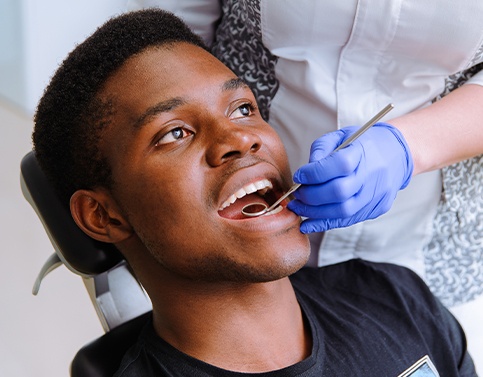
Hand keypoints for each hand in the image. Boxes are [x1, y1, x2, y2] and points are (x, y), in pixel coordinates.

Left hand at [287, 122, 413, 232]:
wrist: (397, 154)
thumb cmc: (363, 143)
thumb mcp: (341, 136)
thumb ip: (321, 149)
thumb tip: (305, 173)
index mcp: (364, 151)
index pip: (339, 165)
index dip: (314, 173)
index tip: (299, 176)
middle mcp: (373, 174)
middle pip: (339, 192)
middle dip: (311, 196)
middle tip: (296, 195)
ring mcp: (377, 194)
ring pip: (342, 211)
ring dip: (314, 213)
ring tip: (298, 208)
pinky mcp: (377, 208)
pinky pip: (348, 220)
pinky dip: (325, 223)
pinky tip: (308, 223)